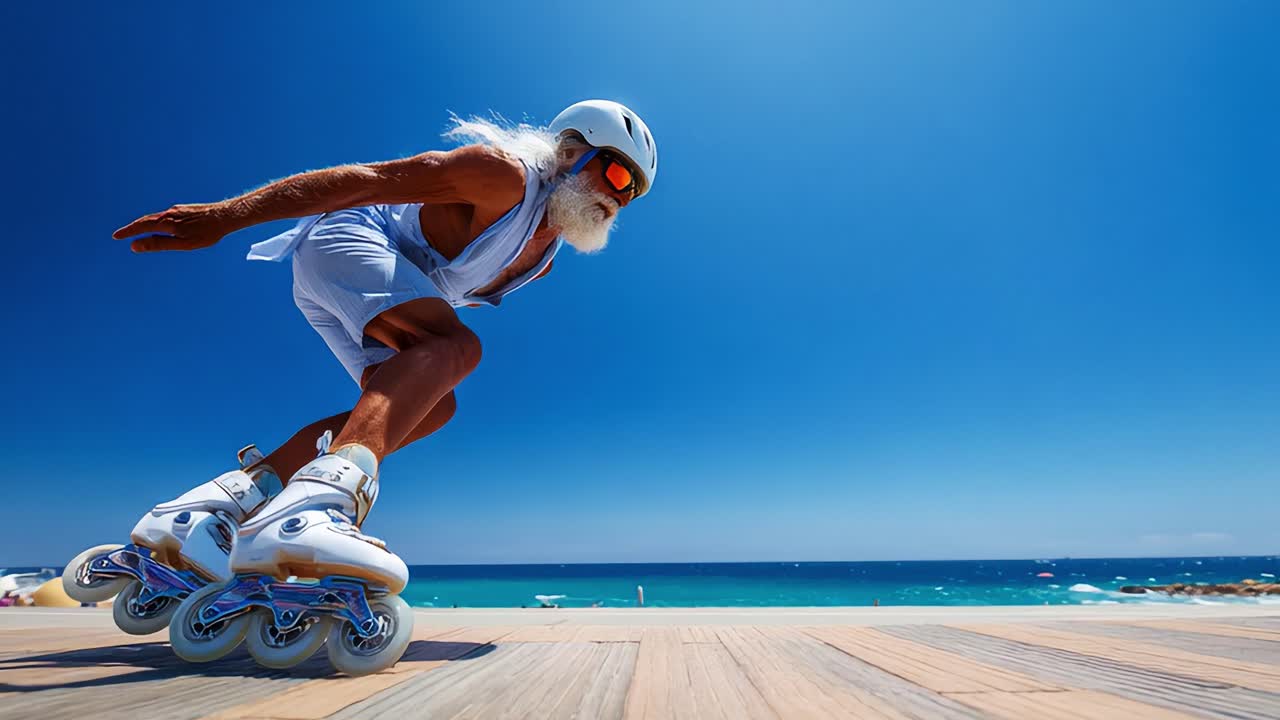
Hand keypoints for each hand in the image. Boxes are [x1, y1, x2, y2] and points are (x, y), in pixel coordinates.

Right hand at [112, 202, 234, 251]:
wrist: (226, 216)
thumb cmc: (207, 233)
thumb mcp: (182, 243)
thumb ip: (158, 244)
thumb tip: (135, 246)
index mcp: (166, 222)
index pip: (141, 226)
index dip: (127, 232)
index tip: (115, 236)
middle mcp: (169, 213)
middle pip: (146, 220)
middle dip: (132, 228)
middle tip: (121, 234)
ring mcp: (177, 210)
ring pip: (156, 217)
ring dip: (144, 224)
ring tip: (136, 231)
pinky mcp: (184, 210)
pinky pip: (165, 216)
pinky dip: (156, 221)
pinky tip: (159, 226)